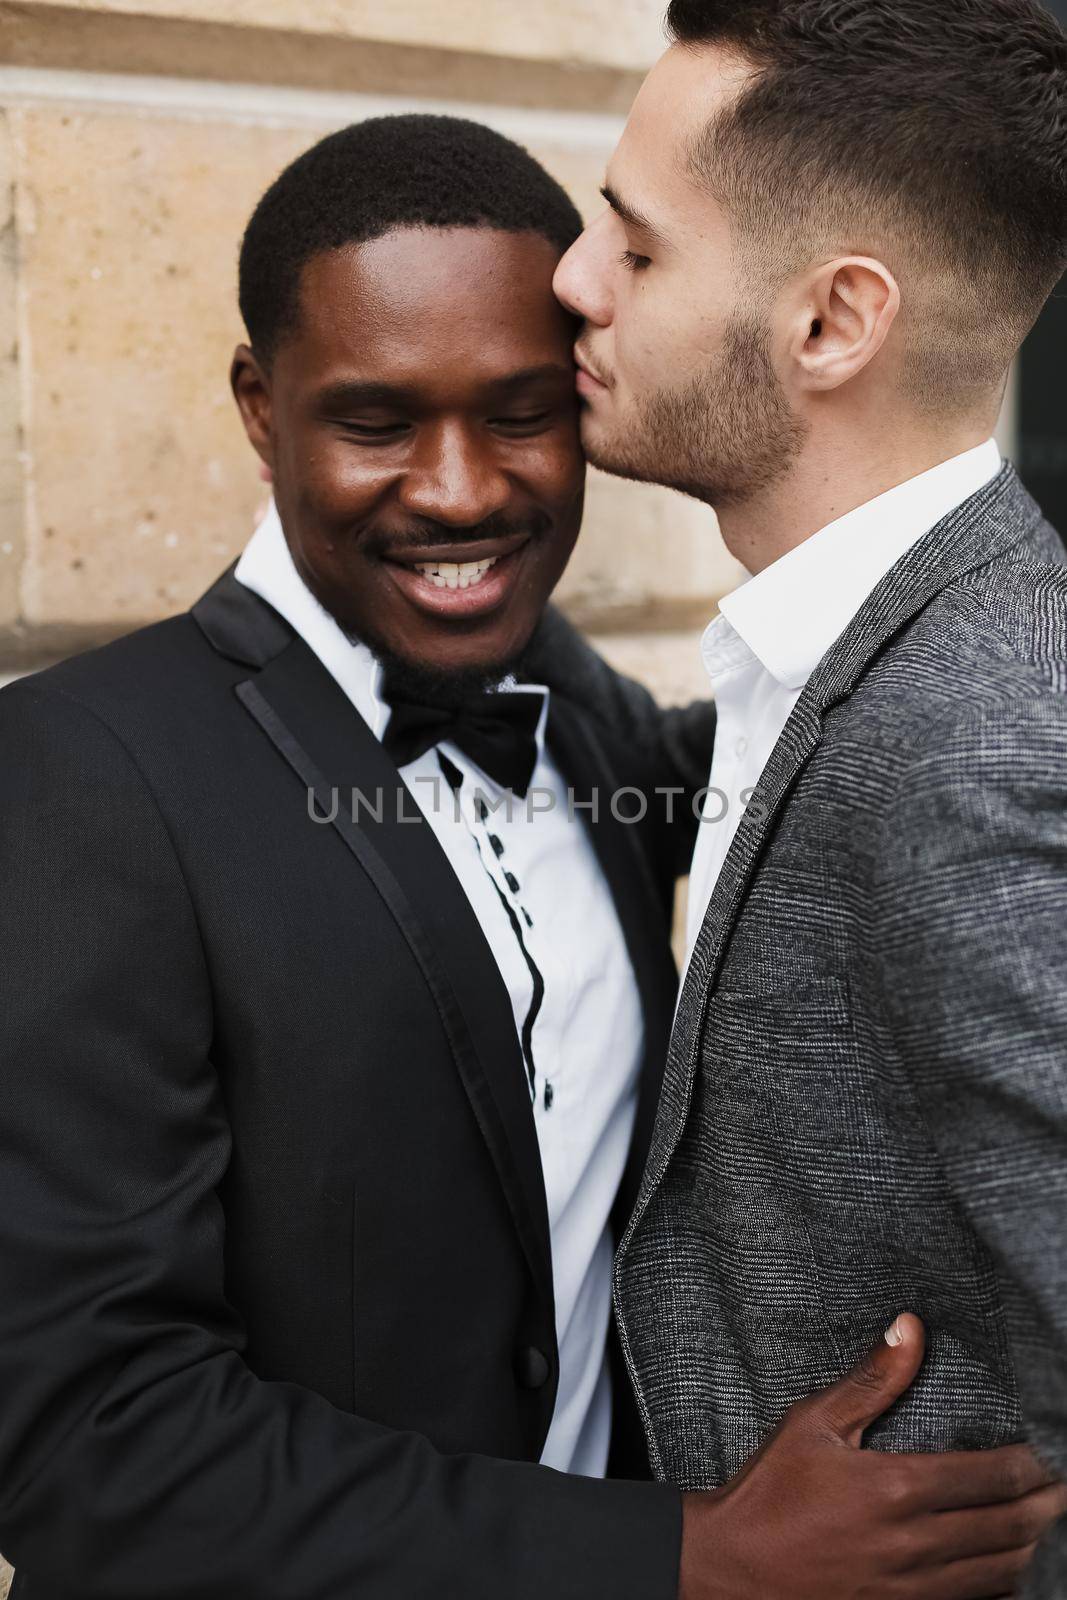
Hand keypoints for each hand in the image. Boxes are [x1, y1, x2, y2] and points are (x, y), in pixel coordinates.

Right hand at [679, 1314, 1066, 1598]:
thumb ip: (873, 1378)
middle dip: (1045, 1505)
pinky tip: (1005, 1571)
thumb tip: (911, 1326)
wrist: (733, 1566)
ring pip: (1000, 1573)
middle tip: (1060, 1486)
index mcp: (896, 1487)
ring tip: (1041, 1524)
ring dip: (1031, 1547)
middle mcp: (914, 1544)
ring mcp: (911, 1590)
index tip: (1041, 1454)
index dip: (1027, 1465)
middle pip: (1009, 1528)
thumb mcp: (814, 1422)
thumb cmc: (771, 1489)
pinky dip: (1001, 1590)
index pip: (990, 1476)